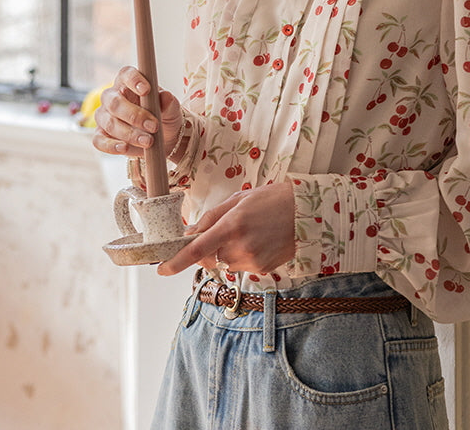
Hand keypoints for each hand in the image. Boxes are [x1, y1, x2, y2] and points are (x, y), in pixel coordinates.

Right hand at [92, 65, 181, 157]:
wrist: (164, 137)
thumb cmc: (164, 116)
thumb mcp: (172, 109)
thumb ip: (169, 103)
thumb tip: (165, 96)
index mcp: (129, 82)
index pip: (127, 74)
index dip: (134, 80)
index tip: (147, 90)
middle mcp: (113, 97)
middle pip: (114, 102)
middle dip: (134, 115)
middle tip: (154, 126)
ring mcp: (104, 116)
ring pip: (109, 122)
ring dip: (129, 133)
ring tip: (148, 141)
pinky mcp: (101, 135)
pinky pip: (99, 140)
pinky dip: (111, 146)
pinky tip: (124, 148)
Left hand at [157, 181, 294, 276]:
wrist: (307, 212)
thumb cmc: (272, 199)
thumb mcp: (239, 200)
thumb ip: (212, 218)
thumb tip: (190, 233)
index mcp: (232, 225)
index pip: (196, 249)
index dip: (176, 261)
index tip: (162, 269)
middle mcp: (240, 247)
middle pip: (210, 257)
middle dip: (210, 248)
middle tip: (227, 230)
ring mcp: (253, 261)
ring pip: (226, 262)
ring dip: (229, 251)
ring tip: (251, 232)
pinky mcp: (263, 269)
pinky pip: (242, 267)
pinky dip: (244, 256)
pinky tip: (260, 241)